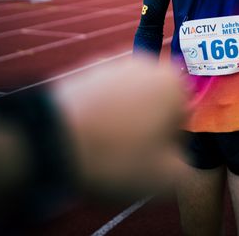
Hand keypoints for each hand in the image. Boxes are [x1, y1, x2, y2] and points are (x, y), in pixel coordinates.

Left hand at [53, 57, 186, 198]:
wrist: (52, 138)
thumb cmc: (115, 157)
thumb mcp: (164, 177)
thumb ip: (185, 164)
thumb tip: (178, 156)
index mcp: (174, 83)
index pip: (185, 115)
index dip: (171, 140)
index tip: (154, 156)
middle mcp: (148, 63)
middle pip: (158, 100)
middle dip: (149, 122)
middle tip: (131, 151)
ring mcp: (115, 61)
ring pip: (131, 95)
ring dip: (125, 114)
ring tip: (107, 144)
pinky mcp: (87, 66)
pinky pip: (105, 91)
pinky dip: (101, 107)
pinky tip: (90, 131)